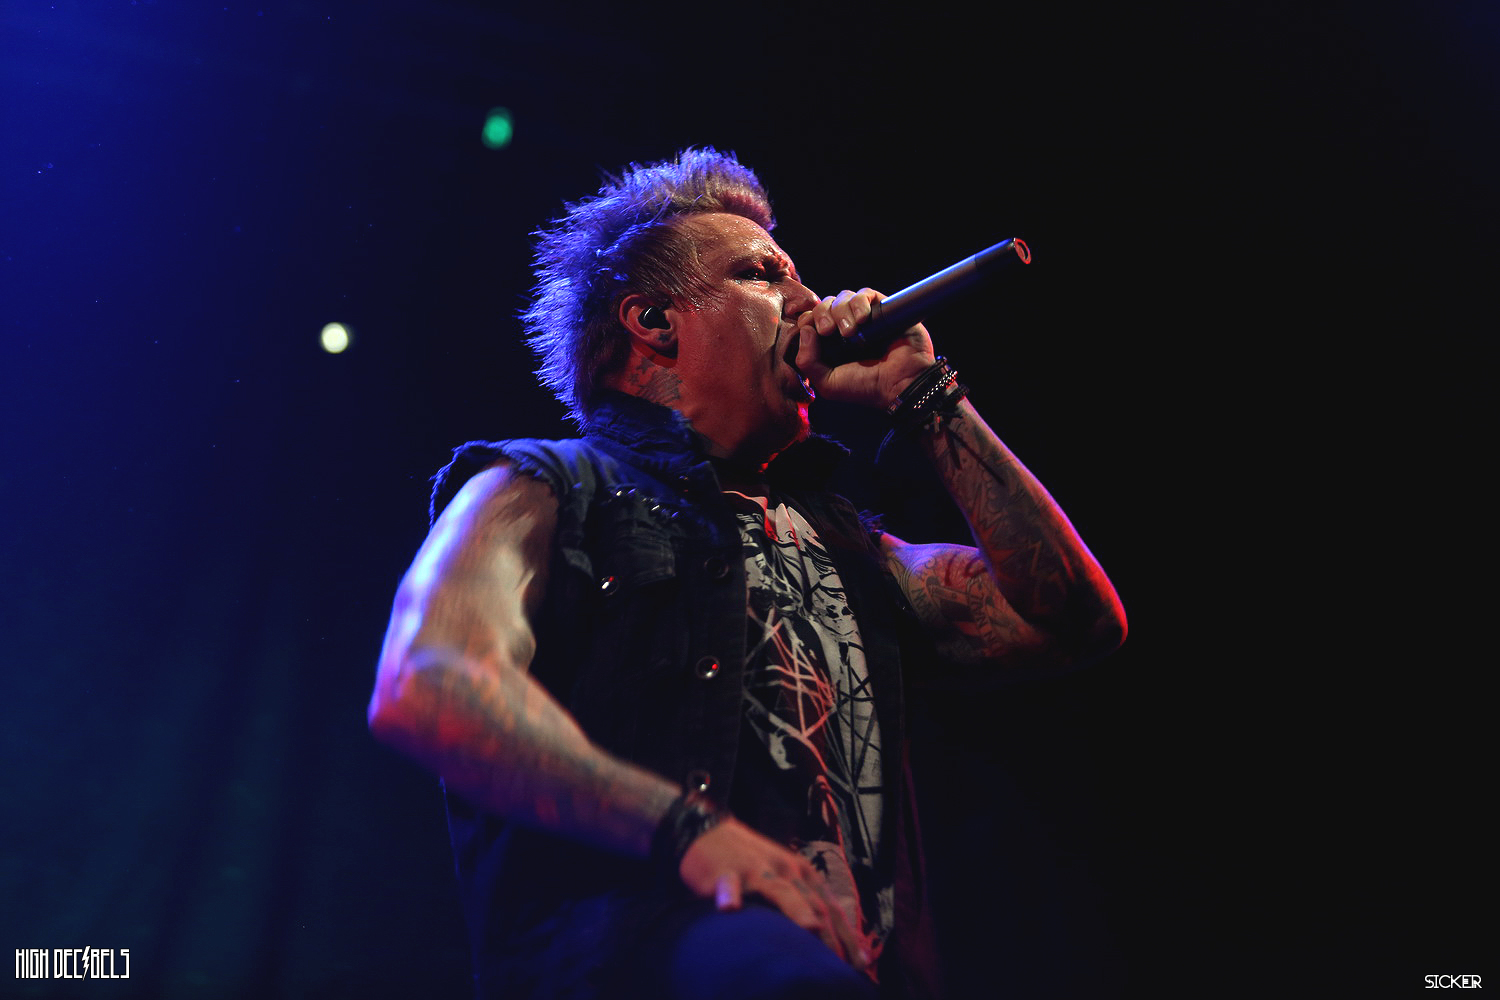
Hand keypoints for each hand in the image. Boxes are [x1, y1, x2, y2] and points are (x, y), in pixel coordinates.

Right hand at [678, 816, 870, 970]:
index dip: (847, 934)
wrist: (709, 832)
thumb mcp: (782, 876)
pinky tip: (730, 909)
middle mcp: (784, 870)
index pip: (830, 905)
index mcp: (801, 872)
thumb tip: (827, 936)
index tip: (860, 963)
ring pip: (779, 891)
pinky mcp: (725, 873)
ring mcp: (755, 871)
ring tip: (810, 928)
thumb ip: (803, 900)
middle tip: (840, 963)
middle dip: (830, 934)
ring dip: (796, 910)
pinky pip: (728, 885)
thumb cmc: (750, 862)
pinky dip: (729, 896)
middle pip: (812, 902)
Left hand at [794, 288, 935, 409]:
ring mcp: (864, 318)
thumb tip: (805, 329)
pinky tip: (864, 318)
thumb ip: (807, 361)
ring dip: (841, 310)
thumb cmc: (866, 387)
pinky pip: (864, 293)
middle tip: (829, 331)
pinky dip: (860, 301)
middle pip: (823, 305)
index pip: (809, 321)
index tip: (814, 334)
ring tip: (851, 331)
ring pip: (842, 297)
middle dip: (822, 314)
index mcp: (829, 344)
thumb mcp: (827, 383)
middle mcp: (845, 328)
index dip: (807, 322)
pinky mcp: (881, 309)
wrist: (902, 383)